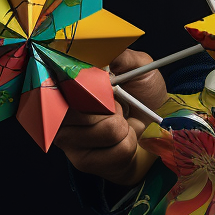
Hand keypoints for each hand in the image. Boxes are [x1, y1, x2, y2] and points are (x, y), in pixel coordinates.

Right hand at [53, 49, 167, 184]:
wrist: (154, 128)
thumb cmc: (140, 94)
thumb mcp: (139, 67)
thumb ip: (123, 57)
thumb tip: (106, 55)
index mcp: (69, 84)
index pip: (61, 80)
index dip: (84, 82)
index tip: (104, 83)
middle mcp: (60, 111)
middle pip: (82, 107)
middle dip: (113, 105)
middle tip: (118, 105)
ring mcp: (67, 137)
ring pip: (105, 129)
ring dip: (124, 126)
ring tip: (122, 122)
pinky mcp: (81, 160)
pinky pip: (116, 150)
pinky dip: (128, 143)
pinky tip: (122, 140)